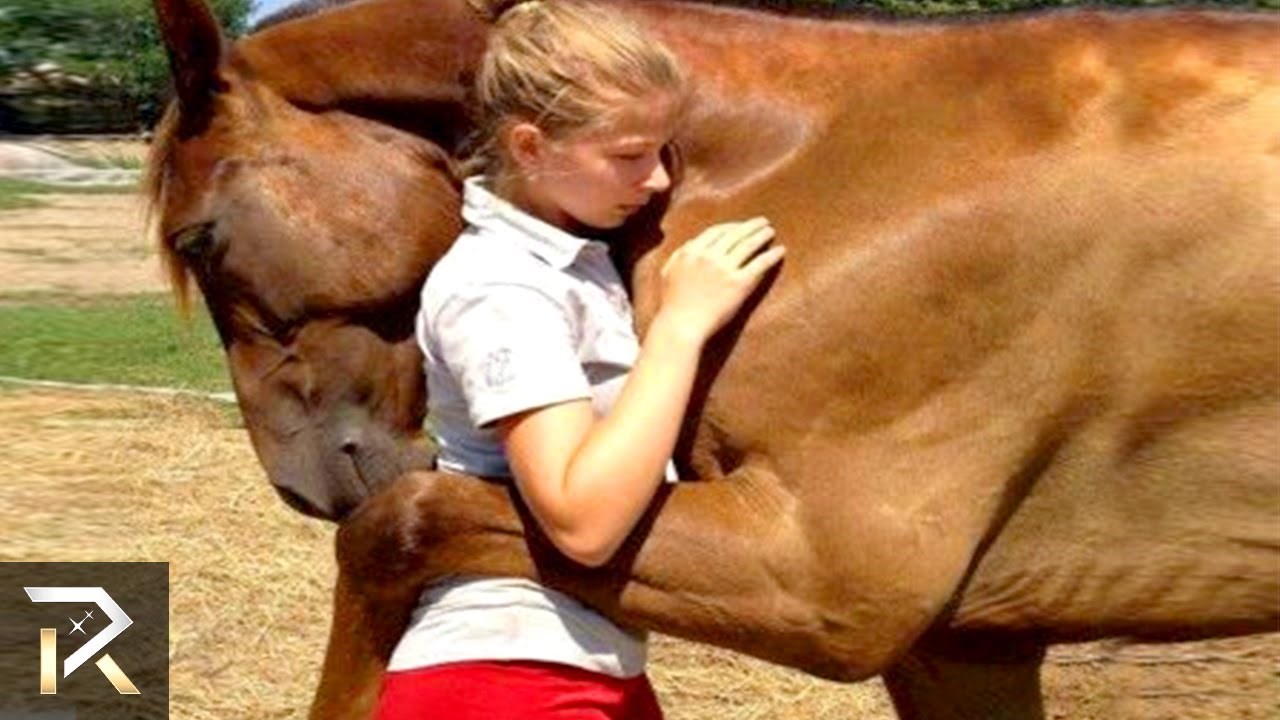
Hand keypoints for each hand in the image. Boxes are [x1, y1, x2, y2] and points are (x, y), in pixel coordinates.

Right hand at [656, 217, 784, 343]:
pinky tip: (781, 251)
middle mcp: (709, 256)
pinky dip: (772, 256)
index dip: (732, 226)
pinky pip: (759, 265)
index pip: (716, 231)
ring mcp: (724, 269)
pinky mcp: (739, 284)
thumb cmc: (673, 304)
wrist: (681, 326)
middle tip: (763, 222)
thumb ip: (679, 255)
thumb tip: (692, 243)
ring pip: (748, 245)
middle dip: (751, 226)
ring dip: (762, 235)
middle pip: (735, 234)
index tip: (741, 226)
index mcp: (692, 251)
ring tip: (771, 232)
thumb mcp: (668, 272)